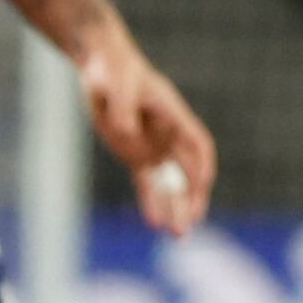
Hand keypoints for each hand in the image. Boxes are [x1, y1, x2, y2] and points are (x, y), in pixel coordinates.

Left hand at [82, 38, 216, 233]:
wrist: (102, 68)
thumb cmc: (113, 70)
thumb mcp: (115, 84)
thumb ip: (121, 108)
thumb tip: (125, 132)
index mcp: (174, 116)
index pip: (198, 146)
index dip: (200, 167)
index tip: (201, 186)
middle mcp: (169, 136)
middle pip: (188, 172)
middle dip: (191, 198)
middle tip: (191, 223)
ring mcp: (154, 147)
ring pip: (169, 184)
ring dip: (174, 208)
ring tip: (177, 234)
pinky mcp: (136, 156)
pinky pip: (148, 183)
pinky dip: (152, 202)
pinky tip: (154, 223)